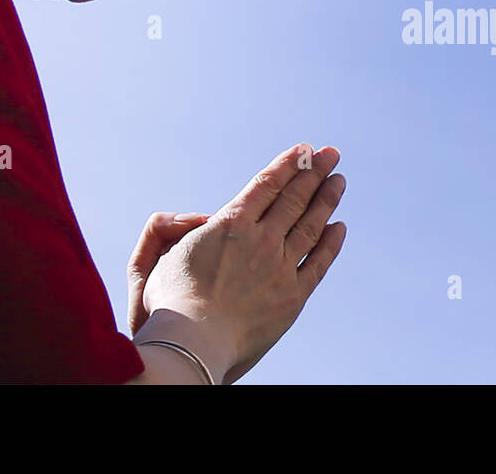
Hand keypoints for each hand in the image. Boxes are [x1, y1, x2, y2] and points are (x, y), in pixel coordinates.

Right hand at [143, 143, 348, 383]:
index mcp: (230, 224)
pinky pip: (319, 262)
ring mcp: (280, 267)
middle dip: (315, 172)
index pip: (267, 184)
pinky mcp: (293, 296)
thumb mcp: (157, 258)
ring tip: (339, 181)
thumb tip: (199, 220)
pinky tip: (339, 227)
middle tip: (332, 154)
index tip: (306, 150)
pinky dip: (331, 242)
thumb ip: (170, 229)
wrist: (193, 346)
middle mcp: (261, 240)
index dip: (288, 165)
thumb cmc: (170, 305)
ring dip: (327, 200)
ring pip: (310, 225)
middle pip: (295, 198)